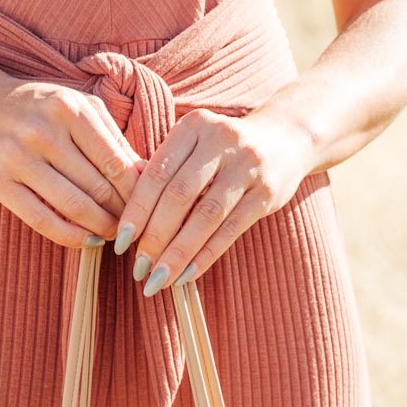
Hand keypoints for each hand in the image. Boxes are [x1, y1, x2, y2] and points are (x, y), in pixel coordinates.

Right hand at [0, 71, 146, 248]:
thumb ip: (112, 139)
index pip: (115, 162)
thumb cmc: (41, 109)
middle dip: (121, 213)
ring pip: (73, 206)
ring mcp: (19, 159)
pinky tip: (88, 241)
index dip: (136, 192)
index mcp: (69, 109)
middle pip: (97, 187)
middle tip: (132, 225)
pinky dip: (71, 237)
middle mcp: (43, 132)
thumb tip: (147, 177)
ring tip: (113, 234)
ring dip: (101, 227)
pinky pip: (42, 220)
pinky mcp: (1, 184)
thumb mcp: (79, 108)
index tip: (146, 206)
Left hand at [111, 103, 313, 292]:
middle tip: (138, 269)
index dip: (136, 211)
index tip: (120, 244)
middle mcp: (221, 140)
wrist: (285, 140)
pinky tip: (187, 276)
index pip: (157, 174)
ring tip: (158, 280)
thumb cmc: (223, 151)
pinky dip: (206, 255)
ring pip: (206, 217)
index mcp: (194, 126)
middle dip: (155, 237)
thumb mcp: (194, 146)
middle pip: (179, 196)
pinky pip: (231, 230)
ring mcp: (247, 166)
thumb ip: (164, 171)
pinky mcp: (267, 193)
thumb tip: (125, 218)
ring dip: (178, 253)